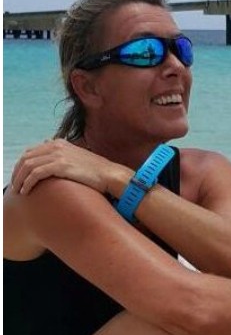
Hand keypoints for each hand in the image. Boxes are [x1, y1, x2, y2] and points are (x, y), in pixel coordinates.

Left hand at [11, 139, 128, 195]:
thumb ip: (62, 155)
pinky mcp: (61, 165)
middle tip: (15, 186)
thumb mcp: (77, 158)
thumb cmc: (96, 171)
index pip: (31, 152)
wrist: (110, 175)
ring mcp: (58, 154)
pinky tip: (27, 191)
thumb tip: (49, 155)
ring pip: (28, 166)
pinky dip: (27, 183)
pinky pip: (35, 174)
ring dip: (19, 179)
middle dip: (17, 173)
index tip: (19, 178)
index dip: (21, 165)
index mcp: (59, 143)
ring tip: (19, 191)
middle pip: (26, 157)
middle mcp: (56, 145)